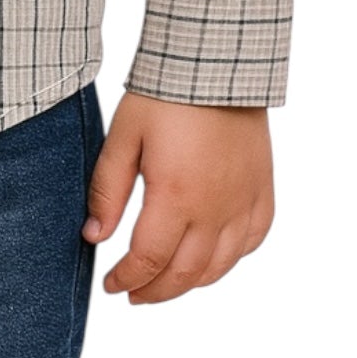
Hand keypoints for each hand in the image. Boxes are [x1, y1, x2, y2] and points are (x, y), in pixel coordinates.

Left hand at [81, 91, 274, 303]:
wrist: (217, 62)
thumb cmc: (165, 95)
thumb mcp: (124, 137)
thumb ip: (108, 191)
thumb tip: (94, 236)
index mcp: (176, 196)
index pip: (149, 260)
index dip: (126, 279)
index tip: (110, 284)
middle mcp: (215, 209)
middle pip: (184, 274)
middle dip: (154, 291)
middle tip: (133, 294)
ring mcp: (243, 202)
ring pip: (219, 267)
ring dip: (189, 284)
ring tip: (166, 283)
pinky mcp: (262, 190)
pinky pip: (251, 241)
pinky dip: (229, 260)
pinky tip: (211, 258)